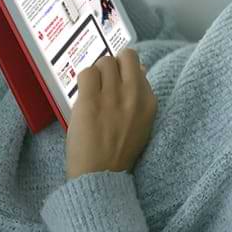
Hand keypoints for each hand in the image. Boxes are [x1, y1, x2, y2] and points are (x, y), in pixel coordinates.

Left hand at [66, 48, 155, 180]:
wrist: (101, 174)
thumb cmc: (119, 151)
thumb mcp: (141, 122)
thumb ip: (140, 96)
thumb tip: (139, 69)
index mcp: (149, 101)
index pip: (138, 66)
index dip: (125, 71)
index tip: (116, 81)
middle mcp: (134, 94)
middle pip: (125, 56)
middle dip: (113, 65)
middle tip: (104, 81)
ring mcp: (112, 96)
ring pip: (104, 62)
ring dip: (96, 73)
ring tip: (92, 90)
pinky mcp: (91, 100)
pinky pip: (86, 73)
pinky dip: (83, 81)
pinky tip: (83, 95)